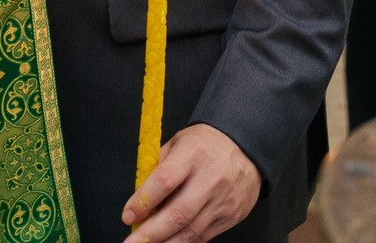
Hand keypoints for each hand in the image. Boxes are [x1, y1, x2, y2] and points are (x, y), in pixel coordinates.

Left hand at [122, 123, 260, 242]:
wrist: (246, 149)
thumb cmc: (204, 145)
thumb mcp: (179, 143)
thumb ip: (158, 167)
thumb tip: (139, 199)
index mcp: (192, 154)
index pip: (165, 181)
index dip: (144, 201)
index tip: (128, 216)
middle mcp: (210, 179)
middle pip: (178, 213)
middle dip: (151, 233)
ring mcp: (222, 200)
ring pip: (191, 231)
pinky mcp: (230, 216)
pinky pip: (203, 236)